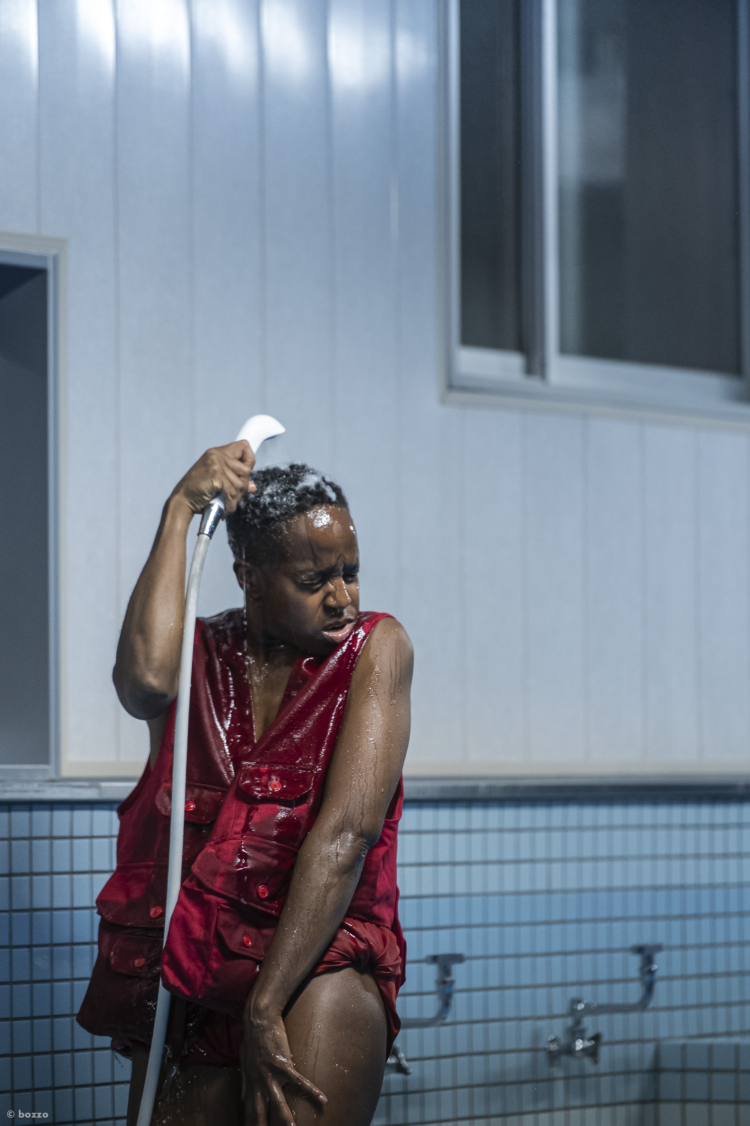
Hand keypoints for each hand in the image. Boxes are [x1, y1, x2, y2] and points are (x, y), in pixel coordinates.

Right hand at [171, 440, 255, 515]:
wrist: (182, 500)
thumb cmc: (198, 491)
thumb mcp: (217, 480)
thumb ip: (234, 479)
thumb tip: (253, 486)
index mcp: (217, 453)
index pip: (244, 446)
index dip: (249, 459)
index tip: (246, 473)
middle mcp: (217, 455)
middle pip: (246, 469)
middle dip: (243, 486)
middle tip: (233, 496)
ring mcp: (216, 464)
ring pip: (241, 483)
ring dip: (236, 498)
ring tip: (227, 503)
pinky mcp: (216, 476)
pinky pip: (232, 492)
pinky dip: (230, 504)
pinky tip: (225, 508)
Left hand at [241, 1007, 326, 1125]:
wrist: (259, 1020)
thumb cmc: (252, 1040)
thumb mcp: (244, 1063)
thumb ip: (245, 1082)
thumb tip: (243, 1097)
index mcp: (252, 1084)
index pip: (250, 1111)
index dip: (251, 1125)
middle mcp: (259, 1083)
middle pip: (261, 1112)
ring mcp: (271, 1074)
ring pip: (279, 1102)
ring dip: (286, 1118)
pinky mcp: (283, 1064)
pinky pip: (299, 1081)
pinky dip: (312, 1090)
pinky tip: (323, 1099)